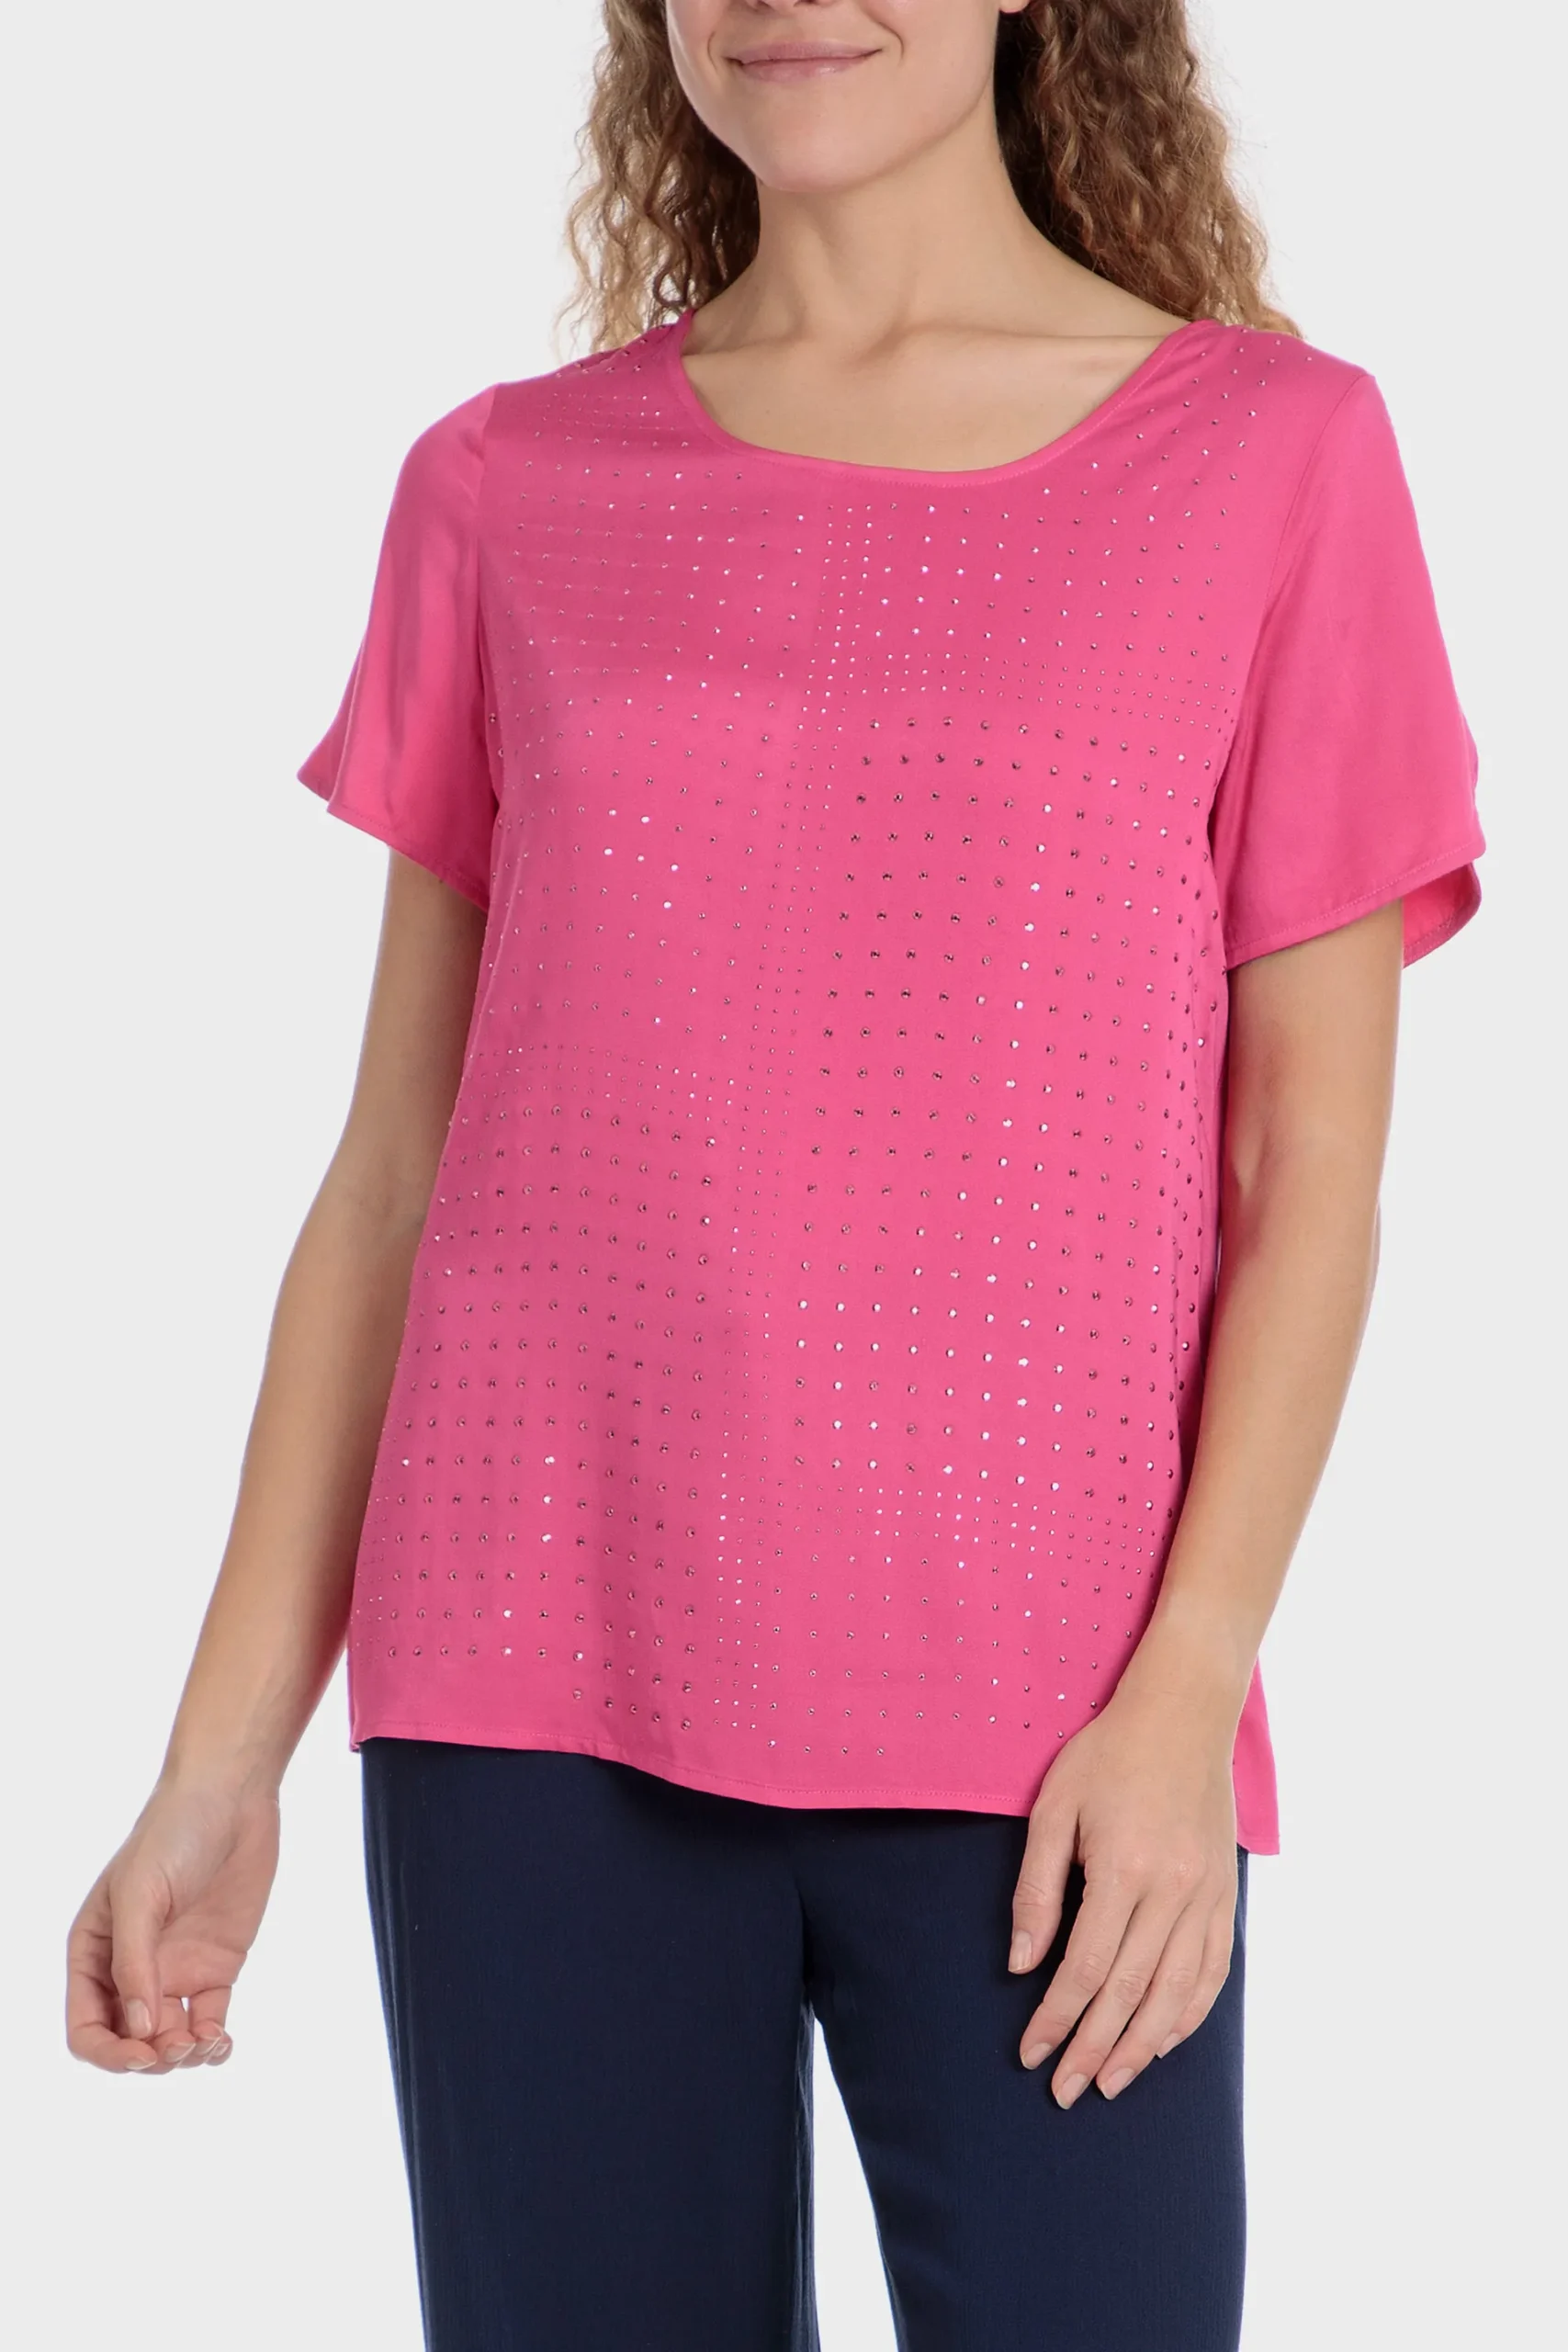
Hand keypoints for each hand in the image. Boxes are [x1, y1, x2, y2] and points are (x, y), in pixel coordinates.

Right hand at [65, 1777, 280, 2073]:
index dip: (110, 2053)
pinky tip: (223, 2041)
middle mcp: (131, 1967)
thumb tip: (140, 2031)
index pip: (88, 2027)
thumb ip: (135, 1963)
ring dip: (183, 2057)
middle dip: (151, 2060)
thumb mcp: (141, 1893)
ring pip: (169, 2040)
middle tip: (182, 2046)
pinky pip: (207, 2022)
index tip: (143, 2055)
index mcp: (95, 1952)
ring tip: (208, 2044)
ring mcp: (174, 1968)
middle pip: (128, 2042)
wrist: (231, 1795)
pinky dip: (213, 2043)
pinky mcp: (216, 1965)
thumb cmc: (173, 1833)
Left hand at [1007, 1680, 1239, 2107]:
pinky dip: (1189, 2015)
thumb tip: (1022, 1964)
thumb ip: (1037, 1889)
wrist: (1183, 1715)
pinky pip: (1212, 1971)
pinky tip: (1163, 2041)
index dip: (1056, 2019)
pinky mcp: (1225, 1895)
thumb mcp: (1054, 1809)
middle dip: (1093, 2049)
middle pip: (1130, 1992)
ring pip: (1176, 1994)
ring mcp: (1206, 1896)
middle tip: (1065, 2091)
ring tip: (1112, 2083)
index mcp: (1124, 1869)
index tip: (1031, 2052)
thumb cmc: (1107, 1756)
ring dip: (1141, 2047)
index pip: (1085, 1968)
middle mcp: (1172, 1891)